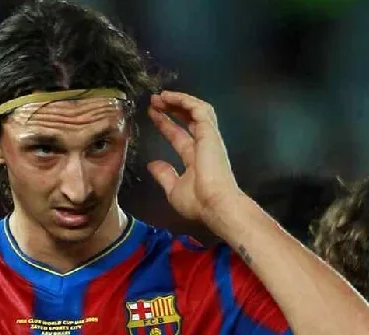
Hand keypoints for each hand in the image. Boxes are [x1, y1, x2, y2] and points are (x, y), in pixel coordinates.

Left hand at [146, 91, 242, 224]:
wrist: (216, 204)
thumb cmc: (198, 202)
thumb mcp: (173, 189)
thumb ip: (164, 175)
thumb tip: (152, 165)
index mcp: (195, 159)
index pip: (179, 135)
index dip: (166, 124)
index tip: (152, 115)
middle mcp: (203, 145)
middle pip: (187, 120)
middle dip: (171, 109)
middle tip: (154, 101)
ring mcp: (208, 137)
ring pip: (195, 110)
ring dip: (178, 100)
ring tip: (160, 96)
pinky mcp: (210, 132)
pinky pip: (198, 109)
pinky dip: (184, 100)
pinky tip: (169, 97)